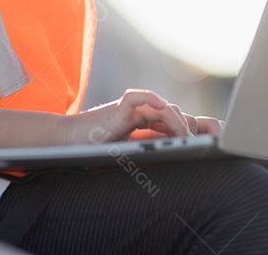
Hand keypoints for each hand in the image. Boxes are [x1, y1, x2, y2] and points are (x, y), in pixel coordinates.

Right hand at [65, 89, 194, 144]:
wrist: (66, 143)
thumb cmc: (92, 152)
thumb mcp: (126, 156)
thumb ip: (145, 154)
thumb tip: (172, 171)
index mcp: (143, 124)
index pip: (172, 123)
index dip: (187, 132)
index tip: (201, 144)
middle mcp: (139, 114)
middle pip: (172, 114)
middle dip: (186, 128)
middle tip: (195, 144)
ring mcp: (130, 110)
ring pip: (162, 107)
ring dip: (176, 121)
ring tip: (184, 136)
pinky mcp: (118, 108)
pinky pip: (137, 97)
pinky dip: (150, 98)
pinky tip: (162, 106)